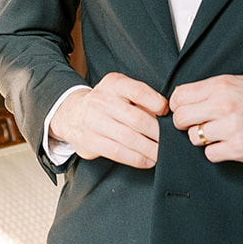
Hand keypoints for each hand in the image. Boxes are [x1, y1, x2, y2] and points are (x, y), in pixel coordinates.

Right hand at [49, 72, 168, 168]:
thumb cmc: (105, 103)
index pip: (139, 91)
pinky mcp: (91, 141)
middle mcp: (102, 100)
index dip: (157, 103)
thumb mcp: (119, 91)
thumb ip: (140, 100)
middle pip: (137, 118)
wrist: (72, 113)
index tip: (167, 113)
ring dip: (150, 149)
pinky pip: (119, 153)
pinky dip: (138, 159)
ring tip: (161, 153)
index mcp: (113, 83)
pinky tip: (148, 160)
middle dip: (157, 133)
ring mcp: (94, 121)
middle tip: (170, 140)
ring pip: (129, 138)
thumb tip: (167, 116)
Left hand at [169, 75, 242, 163]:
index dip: (177, 106)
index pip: (179, 96)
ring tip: (218, 133)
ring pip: (194, 138)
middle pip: (181, 119)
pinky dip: (216, 151)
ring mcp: (231, 128)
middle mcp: (223, 105)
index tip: (182, 111)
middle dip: (183, 124)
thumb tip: (184, 98)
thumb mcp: (238, 82)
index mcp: (221, 86)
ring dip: (202, 138)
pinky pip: (210, 154)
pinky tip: (228, 144)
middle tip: (193, 125)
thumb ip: (211, 89)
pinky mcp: (239, 149)